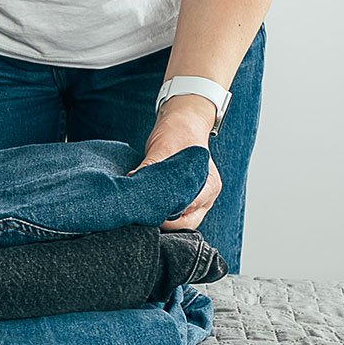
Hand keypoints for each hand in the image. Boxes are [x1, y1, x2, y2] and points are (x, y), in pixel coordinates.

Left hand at [135, 95, 220, 230]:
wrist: (182, 122)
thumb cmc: (178, 133)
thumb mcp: (163, 147)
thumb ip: (151, 165)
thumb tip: (133, 179)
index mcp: (210, 184)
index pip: (190, 208)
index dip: (168, 213)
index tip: (148, 211)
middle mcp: (207, 195)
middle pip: (188, 222)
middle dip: (166, 221)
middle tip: (142, 216)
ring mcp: (199, 199)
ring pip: (182, 221)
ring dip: (164, 219)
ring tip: (144, 214)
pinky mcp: (187, 198)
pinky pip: (176, 213)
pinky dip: (163, 213)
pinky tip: (148, 209)